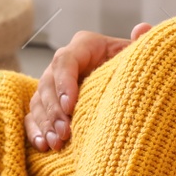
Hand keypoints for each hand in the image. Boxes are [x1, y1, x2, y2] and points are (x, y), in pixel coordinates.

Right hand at [25, 23, 152, 150]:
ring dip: (46, 123)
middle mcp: (63, 63)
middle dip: (54, 109)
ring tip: (57, 143)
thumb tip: (142, 29)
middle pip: (48, 83)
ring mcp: (52, 84)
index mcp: (84, 46)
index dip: (64, 82)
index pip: (65, 60)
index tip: (70, 105)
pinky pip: (33, 116)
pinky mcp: (46, 104)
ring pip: (39, 101)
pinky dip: (35, 131)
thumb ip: (140, 44)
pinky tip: (43, 145)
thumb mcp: (136, 57)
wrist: (127, 85)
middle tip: (65, 131)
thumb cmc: (132, 68)